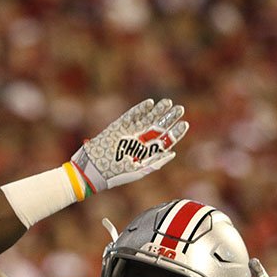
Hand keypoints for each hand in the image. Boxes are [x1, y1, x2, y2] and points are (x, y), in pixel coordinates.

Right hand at [69, 99, 187, 193]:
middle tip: (180, 109)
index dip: (175, 132)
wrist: (92, 168)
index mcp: (147, 152)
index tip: (184, 124)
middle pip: (158, 127)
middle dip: (169, 118)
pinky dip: (139, 109)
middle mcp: (139, 141)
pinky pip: (130, 115)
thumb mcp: (138, 170)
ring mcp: (129, 133)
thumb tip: (172, 152)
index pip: (165, 140)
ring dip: (157, 110)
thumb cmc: (115, 174)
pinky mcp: (118, 126)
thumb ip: (155, 162)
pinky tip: (149, 103)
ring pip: (146, 118)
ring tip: (168, 102)